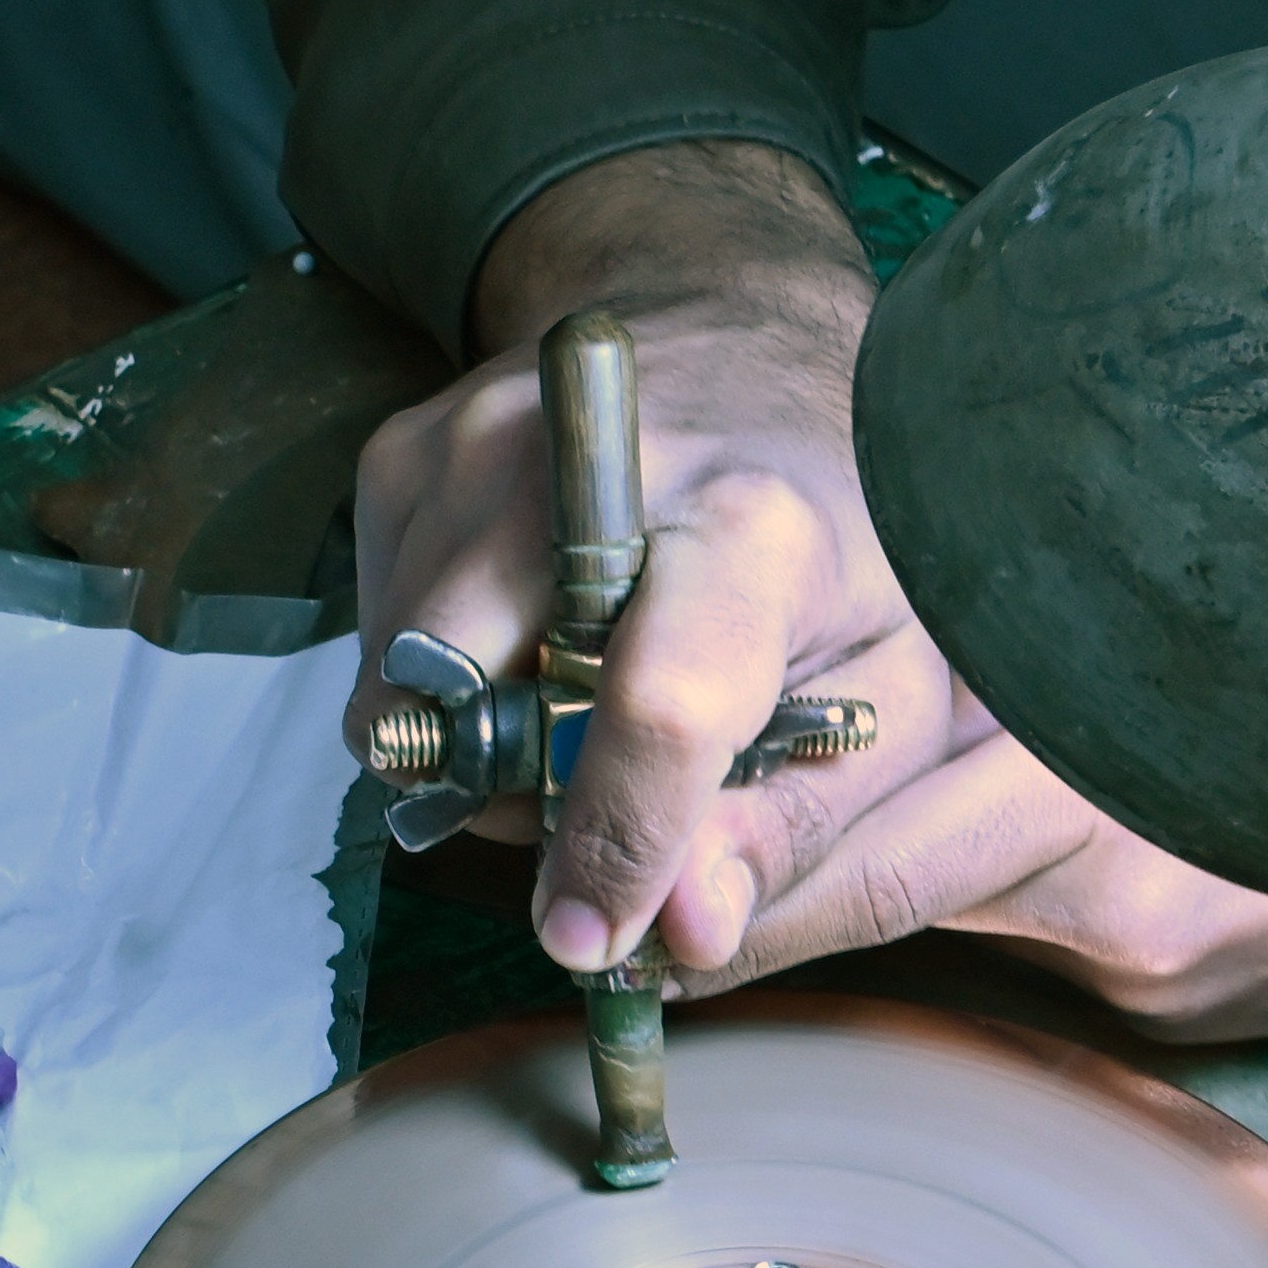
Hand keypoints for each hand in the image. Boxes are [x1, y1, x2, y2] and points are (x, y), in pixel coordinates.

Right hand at [345, 141, 966, 976]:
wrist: (739, 332)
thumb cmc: (835, 518)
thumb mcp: (890, 674)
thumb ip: (798, 820)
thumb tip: (683, 934)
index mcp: (755, 526)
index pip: (661, 703)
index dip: (620, 837)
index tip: (593, 929)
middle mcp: (594, 467)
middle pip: (477, 704)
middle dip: (521, 794)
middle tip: (599, 789)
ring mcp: (476, 447)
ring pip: (404, 692)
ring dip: (477, 743)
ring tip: (573, 697)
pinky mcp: (403, 452)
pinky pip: (377, 641)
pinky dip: (443, 677)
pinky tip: (530, 630)